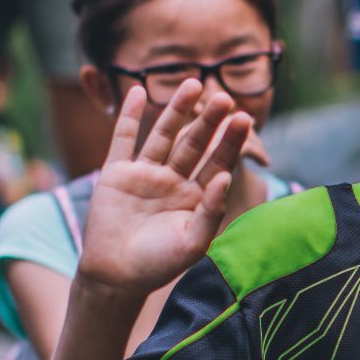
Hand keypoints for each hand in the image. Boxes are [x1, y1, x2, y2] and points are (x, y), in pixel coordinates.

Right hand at [78, 82, 251, 298]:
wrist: (116, 276)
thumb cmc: (159, 264)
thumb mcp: (193, 242)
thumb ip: (212, 211)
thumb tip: (226, 176)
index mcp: (196, 196)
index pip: (217, 161)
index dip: (229, 141)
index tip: (243, 118)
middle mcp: (173, 180)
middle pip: (194, 143)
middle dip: (208, 121)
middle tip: (224, 97)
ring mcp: (145, 174)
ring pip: (164, 134)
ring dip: (176, 109)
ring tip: (192, 83)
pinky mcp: (117, 173)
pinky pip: (124, 139)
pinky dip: (129, 116)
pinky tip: (137, 91)